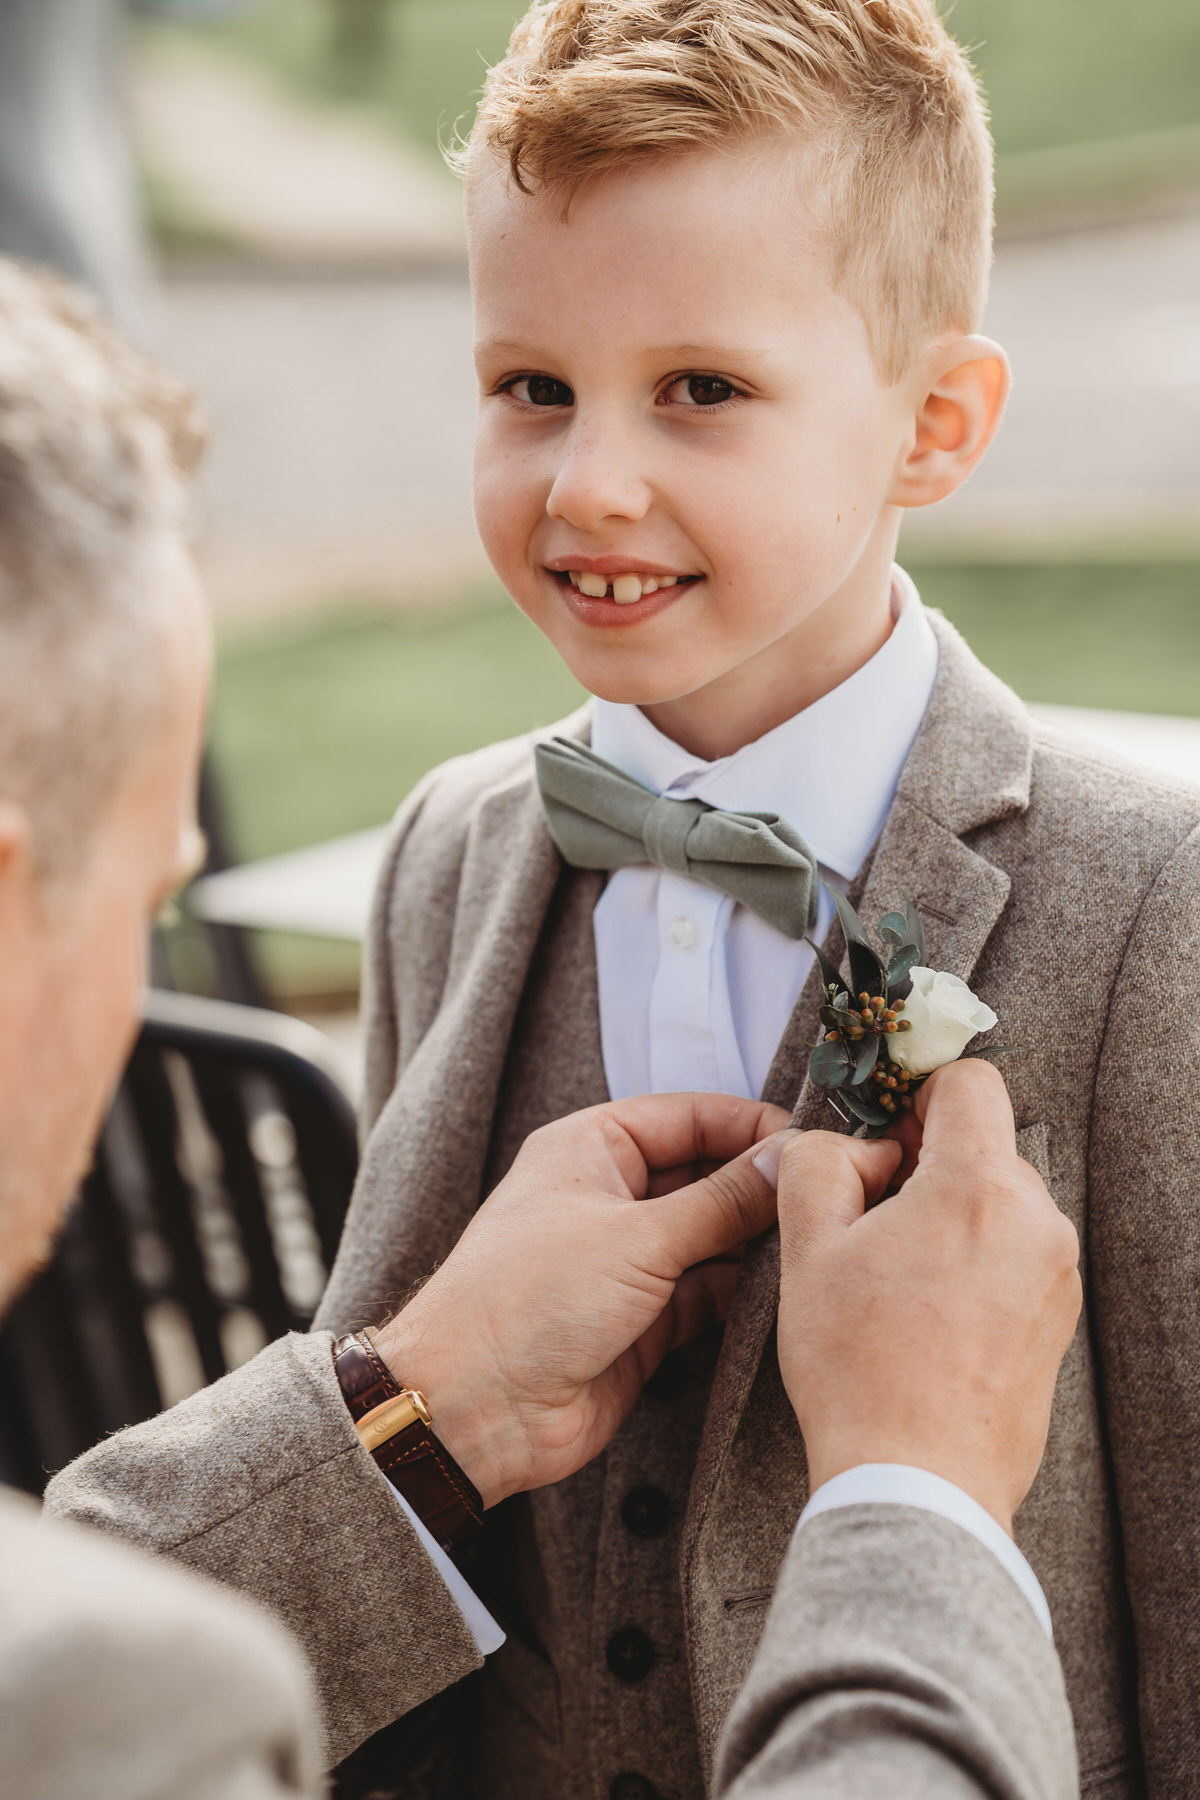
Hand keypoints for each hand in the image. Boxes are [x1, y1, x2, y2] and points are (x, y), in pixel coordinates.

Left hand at [375, 1093, 788, 1507]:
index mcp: (591, 1147)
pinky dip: (745, 1293)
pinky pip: (709, 1293)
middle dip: (762, 1185)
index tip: (812, 1141)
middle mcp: (610, 1196)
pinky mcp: (644, 1319)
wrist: (473, 1409)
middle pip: (706, 1174)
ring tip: (818, 1242)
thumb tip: (788, 1159)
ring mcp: (627, 1259)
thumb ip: (722, 1201)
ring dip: (758, 1242)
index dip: (750, 1126)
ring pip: (713, 1236)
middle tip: (829, 1194)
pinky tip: (787, 1290)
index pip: (689, 1116)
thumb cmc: (524, 1302)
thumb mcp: (636, 1237)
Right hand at [769, 1059, 1080, 1533]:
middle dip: (926, 1167)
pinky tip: (924, 1318)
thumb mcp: (809, 1249)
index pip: (971, 1084)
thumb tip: (840, 1147)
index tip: (886, 1139)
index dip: (918, 1096)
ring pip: (998, 1206)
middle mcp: (1037, 1222)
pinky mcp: (1057, 1323)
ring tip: (893, 1283)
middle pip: (983, 1148)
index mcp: (980, 1187)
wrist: (917, 1484)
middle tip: (869, 1223)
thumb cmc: (861, 1369)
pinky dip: (973, 1266)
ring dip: (949, 1219)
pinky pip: (1015, 1259)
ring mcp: (1056, 1276)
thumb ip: (817, 1165)